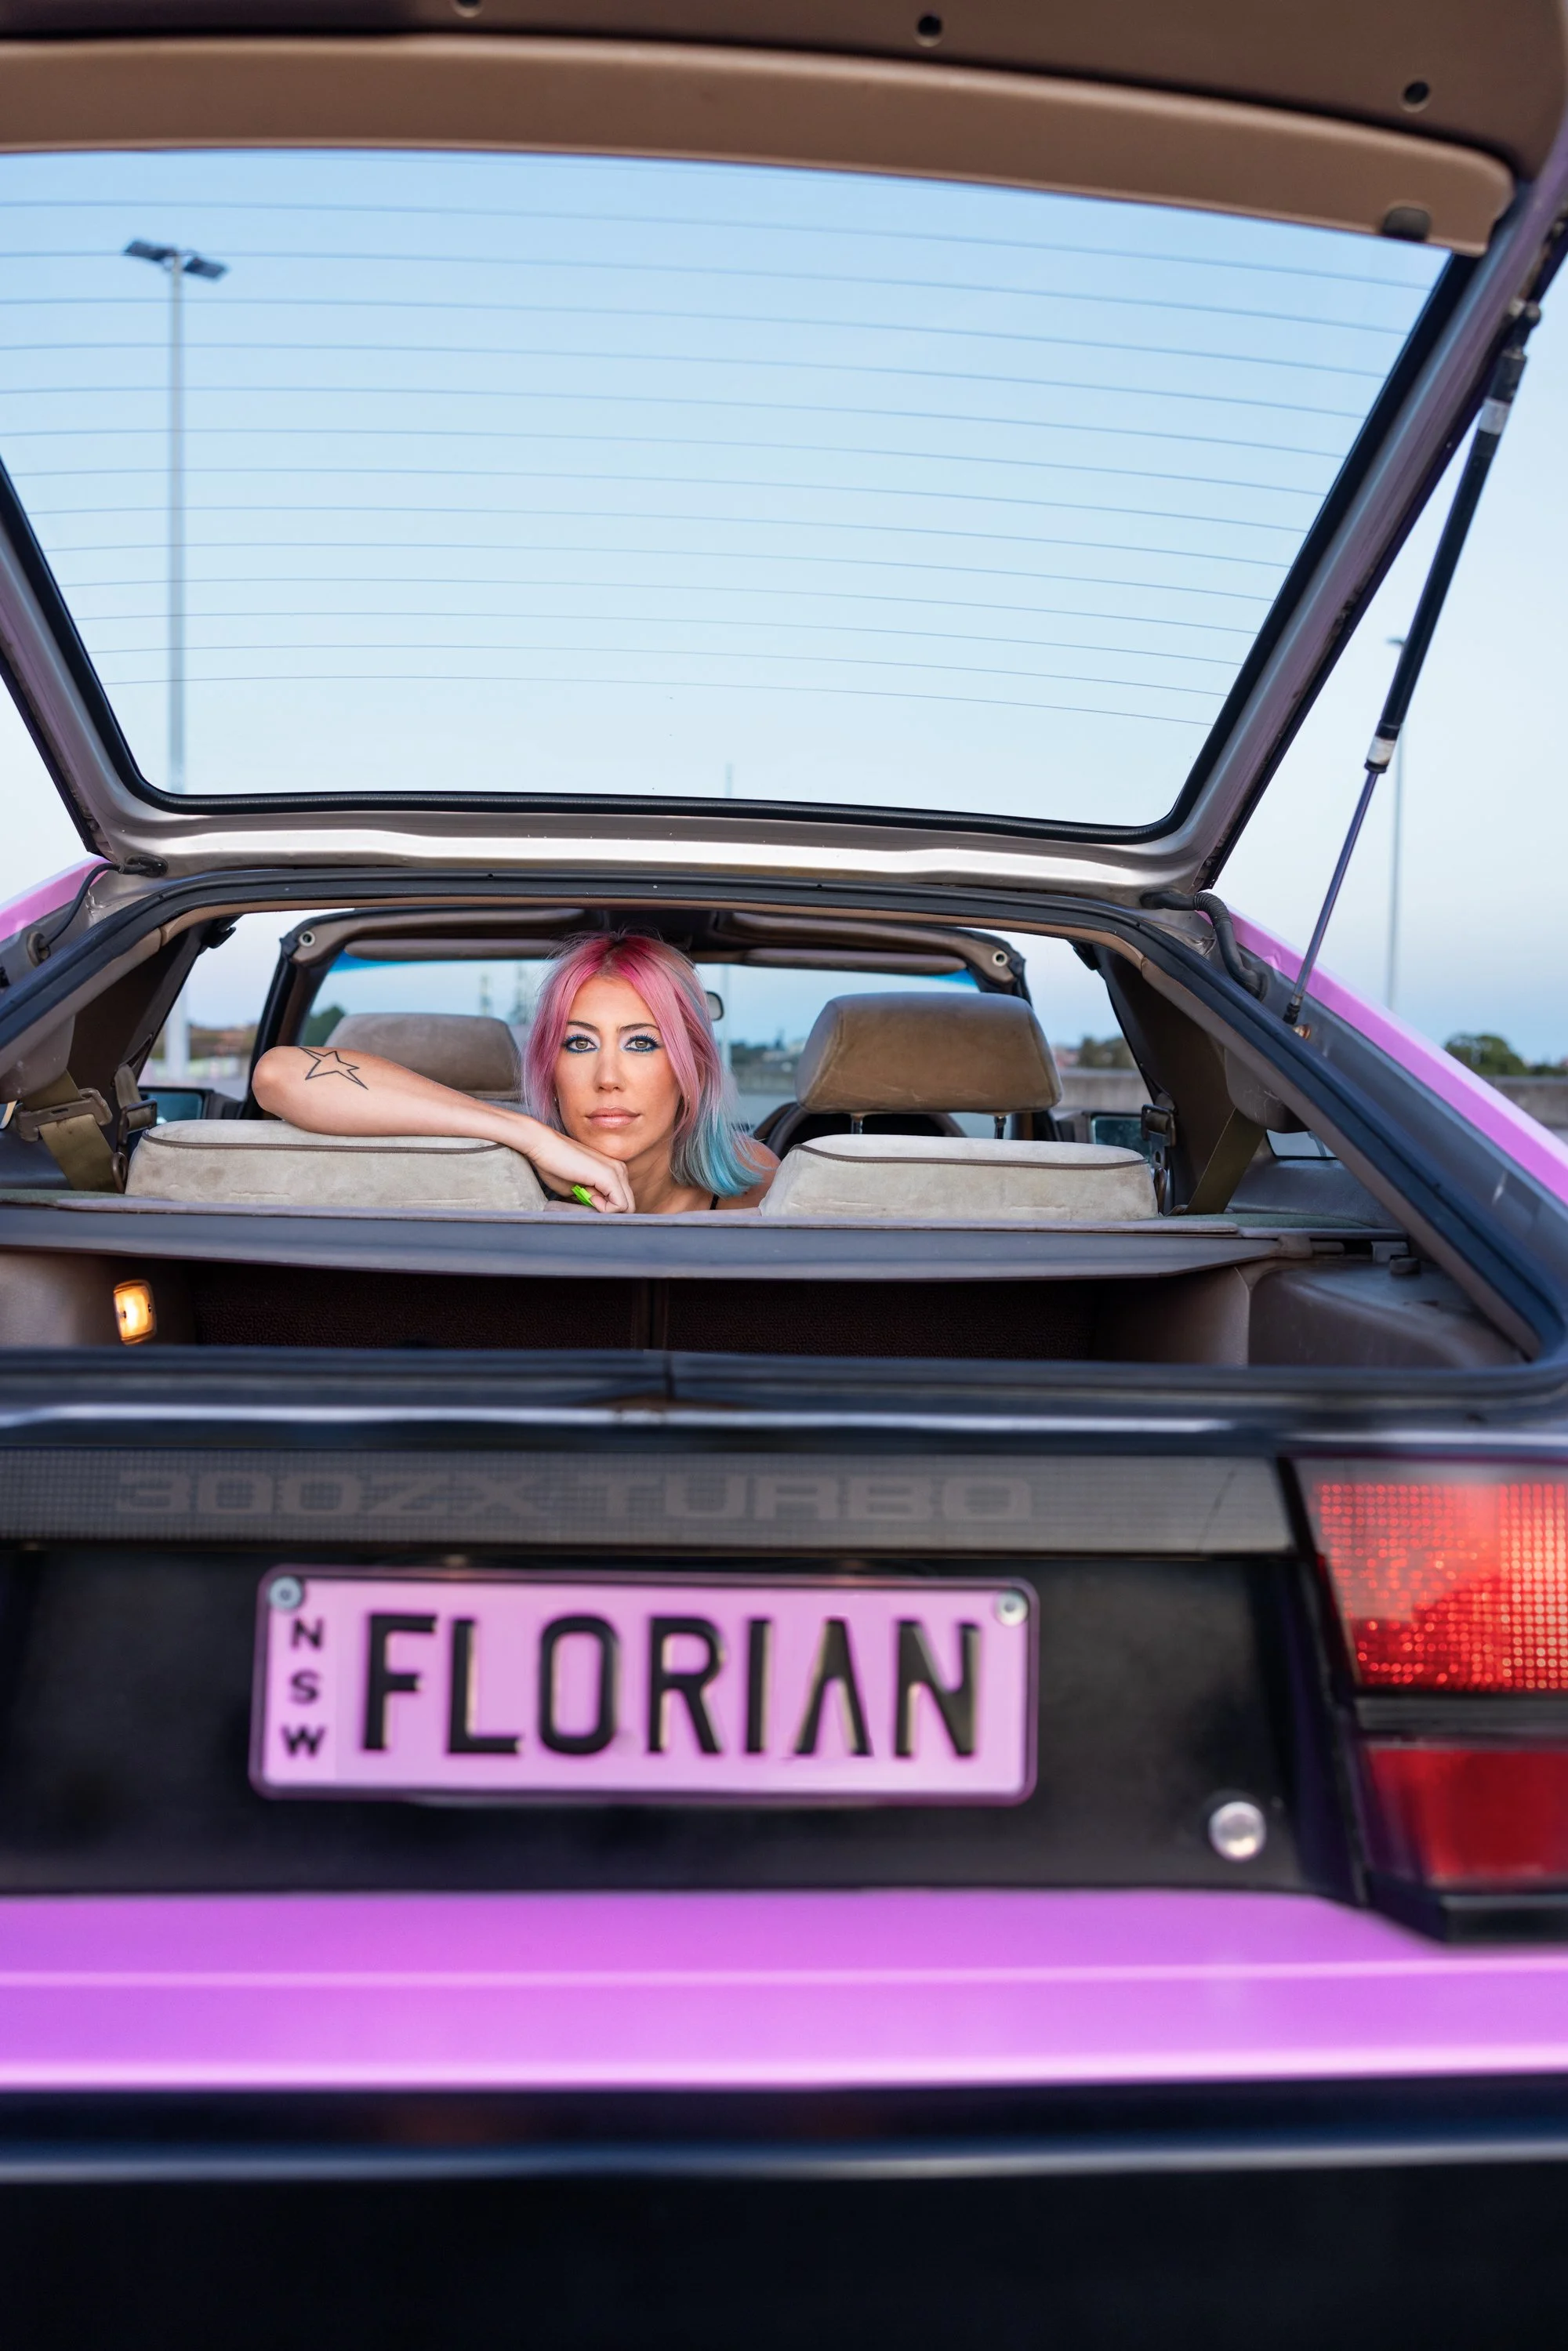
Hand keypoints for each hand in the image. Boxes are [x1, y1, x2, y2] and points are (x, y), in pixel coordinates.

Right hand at [504, 1117, 635, 1212]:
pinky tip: (589, 1197)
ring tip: (586, 1197)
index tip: (586, 1202)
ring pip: (627, 1208)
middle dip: (608, 1212)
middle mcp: (620, 1169)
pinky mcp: (610, 1176)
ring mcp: (617, 1171)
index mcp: (614, 1171)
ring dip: (606, 1211)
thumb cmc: (555, 1166)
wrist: (543, 1146)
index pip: (622, 1202)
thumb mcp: (577, 1189)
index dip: (606, 1210)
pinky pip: (620, 1206)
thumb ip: (592, 1199)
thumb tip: (598, 1214)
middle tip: (586, 1202)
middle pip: (628, 1206)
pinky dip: (605, 1209)